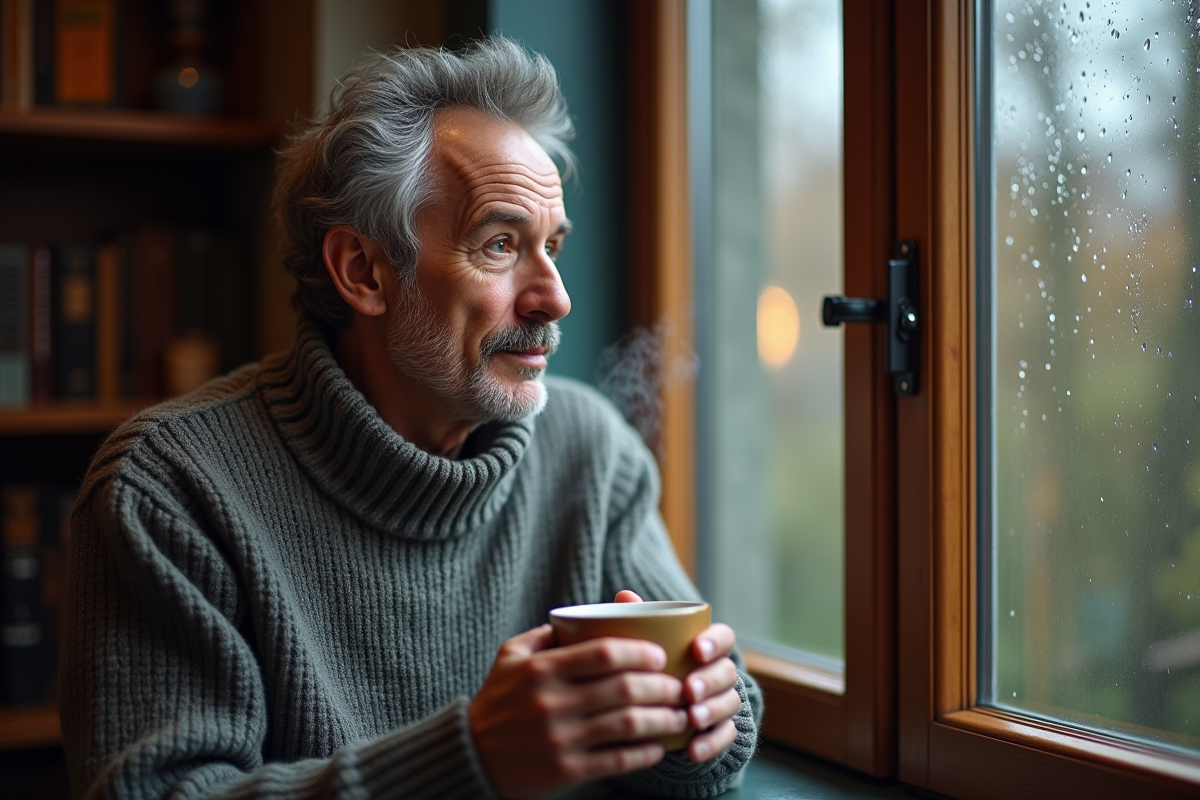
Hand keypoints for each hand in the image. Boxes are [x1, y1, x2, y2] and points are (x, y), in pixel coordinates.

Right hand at [468, 624, 687, 799]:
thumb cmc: (498, 701)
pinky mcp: (566, 770)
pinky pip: (618, 759)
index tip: (661, 654)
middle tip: (680, 686)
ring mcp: (560, 738)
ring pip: (628, 724)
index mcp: (541, 669)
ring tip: (680, 715)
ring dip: (664, 719)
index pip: (604, 652)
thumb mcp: (510, 657)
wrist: (472, 757)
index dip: (640, 652)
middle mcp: (551, 702)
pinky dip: (646, 752)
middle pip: (625, 688)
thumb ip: (546, 634)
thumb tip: (586, 614)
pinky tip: (659, 746)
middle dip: (662, 686)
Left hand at [615, 590, 740, 762]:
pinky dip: (711, 743)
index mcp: (708, 645)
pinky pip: (726, 736)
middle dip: (709, 680)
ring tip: (691, 718)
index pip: (724, 636)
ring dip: (712, 711)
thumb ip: (641, 620)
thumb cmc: (655, 664)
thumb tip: (624, 596)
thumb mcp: (648, 642)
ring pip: (730, 703)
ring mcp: (723, 701)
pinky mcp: (720, 730)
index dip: (714, 642)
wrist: (662, 706)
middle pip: (727, 672)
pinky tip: (693, 750)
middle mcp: (720, 672)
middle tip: (689, 690)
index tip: (696, 649)